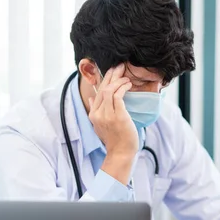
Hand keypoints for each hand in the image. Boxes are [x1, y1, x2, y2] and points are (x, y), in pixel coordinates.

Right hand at [88, 64, 137, 184]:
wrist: (121, 153)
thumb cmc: (115, 139)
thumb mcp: (101, 124)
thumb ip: (96, 109)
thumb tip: (92, 97)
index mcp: (93, 114)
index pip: (98, 91)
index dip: (105, 79)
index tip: (112, 71)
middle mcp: (98, 114)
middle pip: (102, 88)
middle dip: (111, 75)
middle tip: (120, 66)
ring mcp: (107, 115)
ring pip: (109, 90)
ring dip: (119, 81)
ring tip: (126, 76)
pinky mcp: (117, 116)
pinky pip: (118, 96)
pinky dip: (123, 88)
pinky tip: (128, 84)